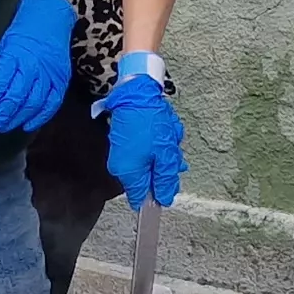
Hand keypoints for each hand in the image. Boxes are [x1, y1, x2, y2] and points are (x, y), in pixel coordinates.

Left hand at [0, 0, 78, 135]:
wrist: (50, 16)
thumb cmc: (22, 30)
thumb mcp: (3, 45)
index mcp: (14, 56)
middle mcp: (32, 67)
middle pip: (15, 99)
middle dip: (0, 116)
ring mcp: (49, 74)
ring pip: (32, 104)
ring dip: (17, 119)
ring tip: (4, 127)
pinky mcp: (61, 79)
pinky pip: (52, 103)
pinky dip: (40, 117)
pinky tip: (28, 125)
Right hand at [97, 69, 183, 207]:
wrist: (136, 94)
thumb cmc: (150, 123)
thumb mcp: (165, 155)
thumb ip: (165, 179)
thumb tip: (165, 198)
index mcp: (129, 174)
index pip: (141, 199)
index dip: (157, 194)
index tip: (169, 185)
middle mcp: (121, 167)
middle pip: (147, 179)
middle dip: (163, 167)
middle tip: (173, 154)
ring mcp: (121, 154)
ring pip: (148, 164)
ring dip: (162, 153)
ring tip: (168, 136)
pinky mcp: (124, 143)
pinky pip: (144, 151)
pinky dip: (155, 144)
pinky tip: (162, 131)